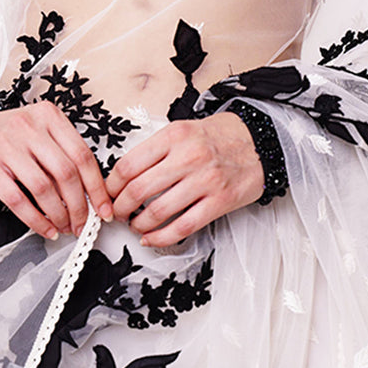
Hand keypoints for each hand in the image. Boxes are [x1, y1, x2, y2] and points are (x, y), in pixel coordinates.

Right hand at [0, 101, 113, 239]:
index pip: (82, 155)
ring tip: (63, 226)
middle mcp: (28, 126)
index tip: (103, 208)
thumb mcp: (39, 132)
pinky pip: (17, 200)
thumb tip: (90, 192)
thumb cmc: (8, 136)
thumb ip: (63, 153)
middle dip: (79, 206)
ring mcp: (6, 145)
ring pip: (43, 189)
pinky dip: (35, 220)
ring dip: (58, 215)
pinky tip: (44, 228)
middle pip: (66, 173)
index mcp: (48, 116)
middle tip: (82, 223)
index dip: (97, 187)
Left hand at [106, 112, 264, 247]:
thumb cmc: (219, 137)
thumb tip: (124, 176)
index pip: (128, 165)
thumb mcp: (183, 130)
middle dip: (120, 208)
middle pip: (138, 190)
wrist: (259, 142)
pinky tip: (151, 238)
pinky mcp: (219, 201)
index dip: (112, 185)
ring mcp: (205, 181)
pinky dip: (161, 237)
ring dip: (139, 224)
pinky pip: (183, 227)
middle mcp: (188, 157)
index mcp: (173, 136)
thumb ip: (156, 150)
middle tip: (117, 213)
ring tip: (135, 225)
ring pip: (158, 212)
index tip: (109, 193)